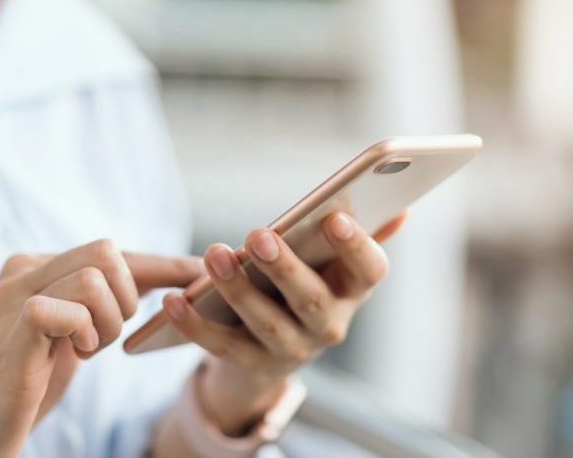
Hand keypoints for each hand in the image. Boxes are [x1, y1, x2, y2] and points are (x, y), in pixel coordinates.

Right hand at [0, 240, 201, 457]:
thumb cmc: (21, 387)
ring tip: (84, 351)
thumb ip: (95, 303)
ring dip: (107, 322)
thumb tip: (157, 280)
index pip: (111, 252)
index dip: (161, 264)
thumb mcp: (68, 335)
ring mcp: (12, 297)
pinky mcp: (13, 329)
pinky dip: (84, 333)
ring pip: (95, 277)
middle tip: (103, 339)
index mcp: (35, 268)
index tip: (199, 274)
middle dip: (126, 298)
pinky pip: (69, 307)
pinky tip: (72, 355)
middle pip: (107, 251)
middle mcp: (21, 272)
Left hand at [161, 212, 405, 434]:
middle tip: (258, 235)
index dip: (357, 246)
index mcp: (352, 290)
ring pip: (266, 324)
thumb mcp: (332, 263)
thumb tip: (399, 207)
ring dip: (239, 291)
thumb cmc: (306, 284)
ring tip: (213, 255)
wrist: (272, 352)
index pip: (370, 271)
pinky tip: (173, 301)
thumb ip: (361, 232)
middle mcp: (330, 326)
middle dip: (285, 268)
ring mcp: (292, 350)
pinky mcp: (251, 366)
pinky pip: (222, 347)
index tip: (335, 217)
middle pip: (311, 300)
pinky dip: (195, 326)